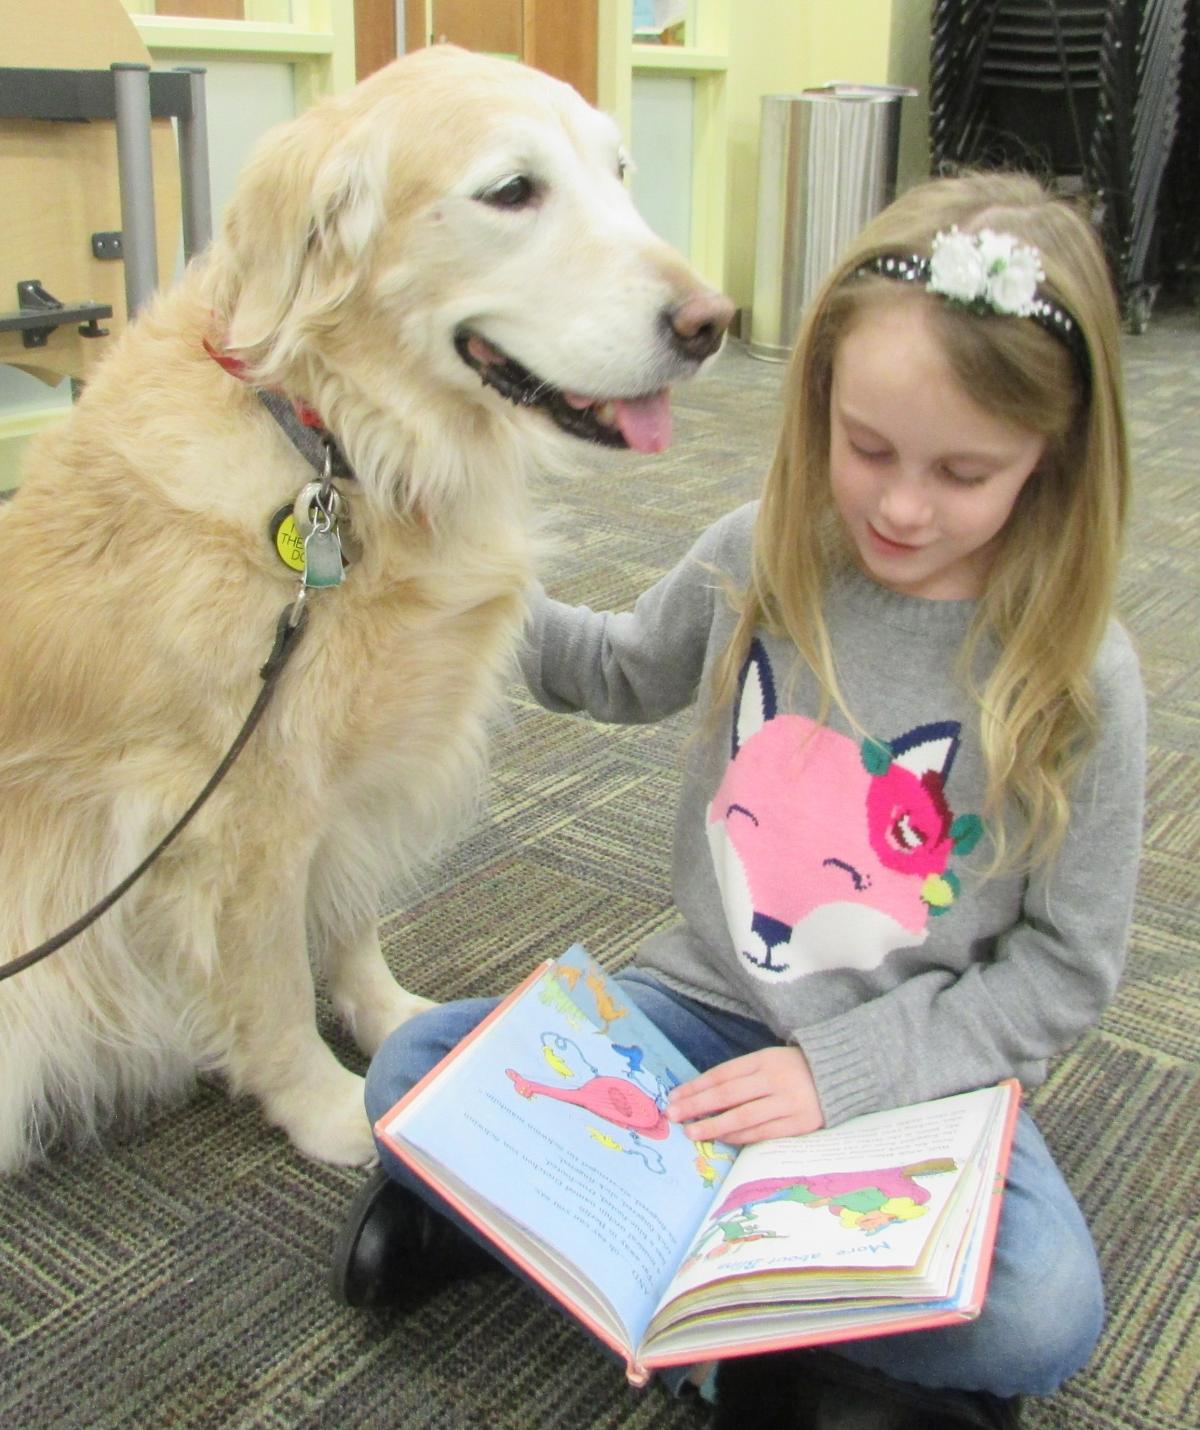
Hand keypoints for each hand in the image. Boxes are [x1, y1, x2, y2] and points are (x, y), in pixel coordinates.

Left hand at [666, 1046, 823, 1145]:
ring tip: (692, 1132)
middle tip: (673, 1115)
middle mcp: (775, 1079)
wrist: (842, 1075)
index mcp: (764, 1059)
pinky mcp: (800, 1124)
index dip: (696, 1087)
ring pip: (742, 1118)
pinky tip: (721, 1138)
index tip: (674, 1096)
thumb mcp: (769, 1060)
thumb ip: (741, 1076)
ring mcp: (788, 1103)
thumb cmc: (795, 1068)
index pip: (721, 1075)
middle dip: (696, 1106)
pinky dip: (739, 1137)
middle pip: (727, 1095)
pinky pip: (762, 1133)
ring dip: (713, 1126)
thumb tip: (702, 1095)